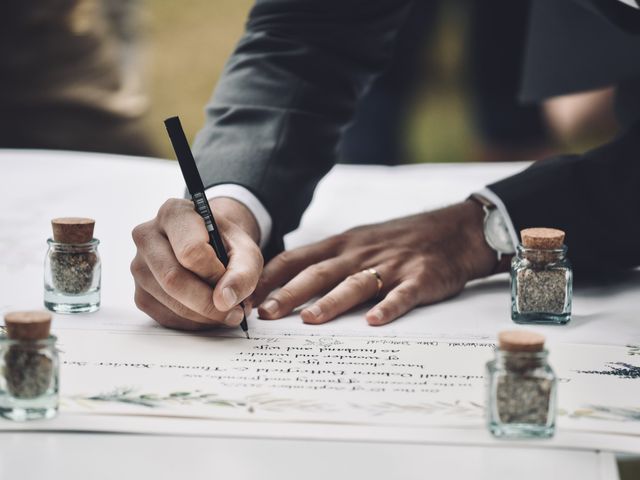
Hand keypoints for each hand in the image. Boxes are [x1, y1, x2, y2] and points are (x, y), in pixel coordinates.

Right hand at [130, 197, 262, 329]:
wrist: (210, 249)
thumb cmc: (226, 245)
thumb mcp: (246, 251)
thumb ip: (243, 273)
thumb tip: (224, 301)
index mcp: (174, 213)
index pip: (191, 250)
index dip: (215, 273)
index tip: (232, 281)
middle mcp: (147, 236)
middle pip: (174, 279)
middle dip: (209, 302)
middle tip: (234, 312)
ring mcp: (138, 266)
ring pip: (169, 301)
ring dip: (204, 315)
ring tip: (226, 312)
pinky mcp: (140, 293)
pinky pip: (165, 317)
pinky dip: (193, 322)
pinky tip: (208, 313)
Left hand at [252, 200, 496, 325]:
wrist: (452, 230)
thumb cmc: (397, 240)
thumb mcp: (357, 240)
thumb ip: (326, 259)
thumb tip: (285, 281)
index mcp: (342, 245)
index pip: (298, 258)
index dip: (271, 277)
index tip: (247, 295)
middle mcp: (360, 253)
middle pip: (320, 273)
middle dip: (290, 293)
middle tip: (265, 313)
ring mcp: (391, 265)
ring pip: (355, 283)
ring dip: (331, 301)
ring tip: (310, 319)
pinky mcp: (420, 278)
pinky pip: (402, 295)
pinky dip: (388, 307)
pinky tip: (375, 322)